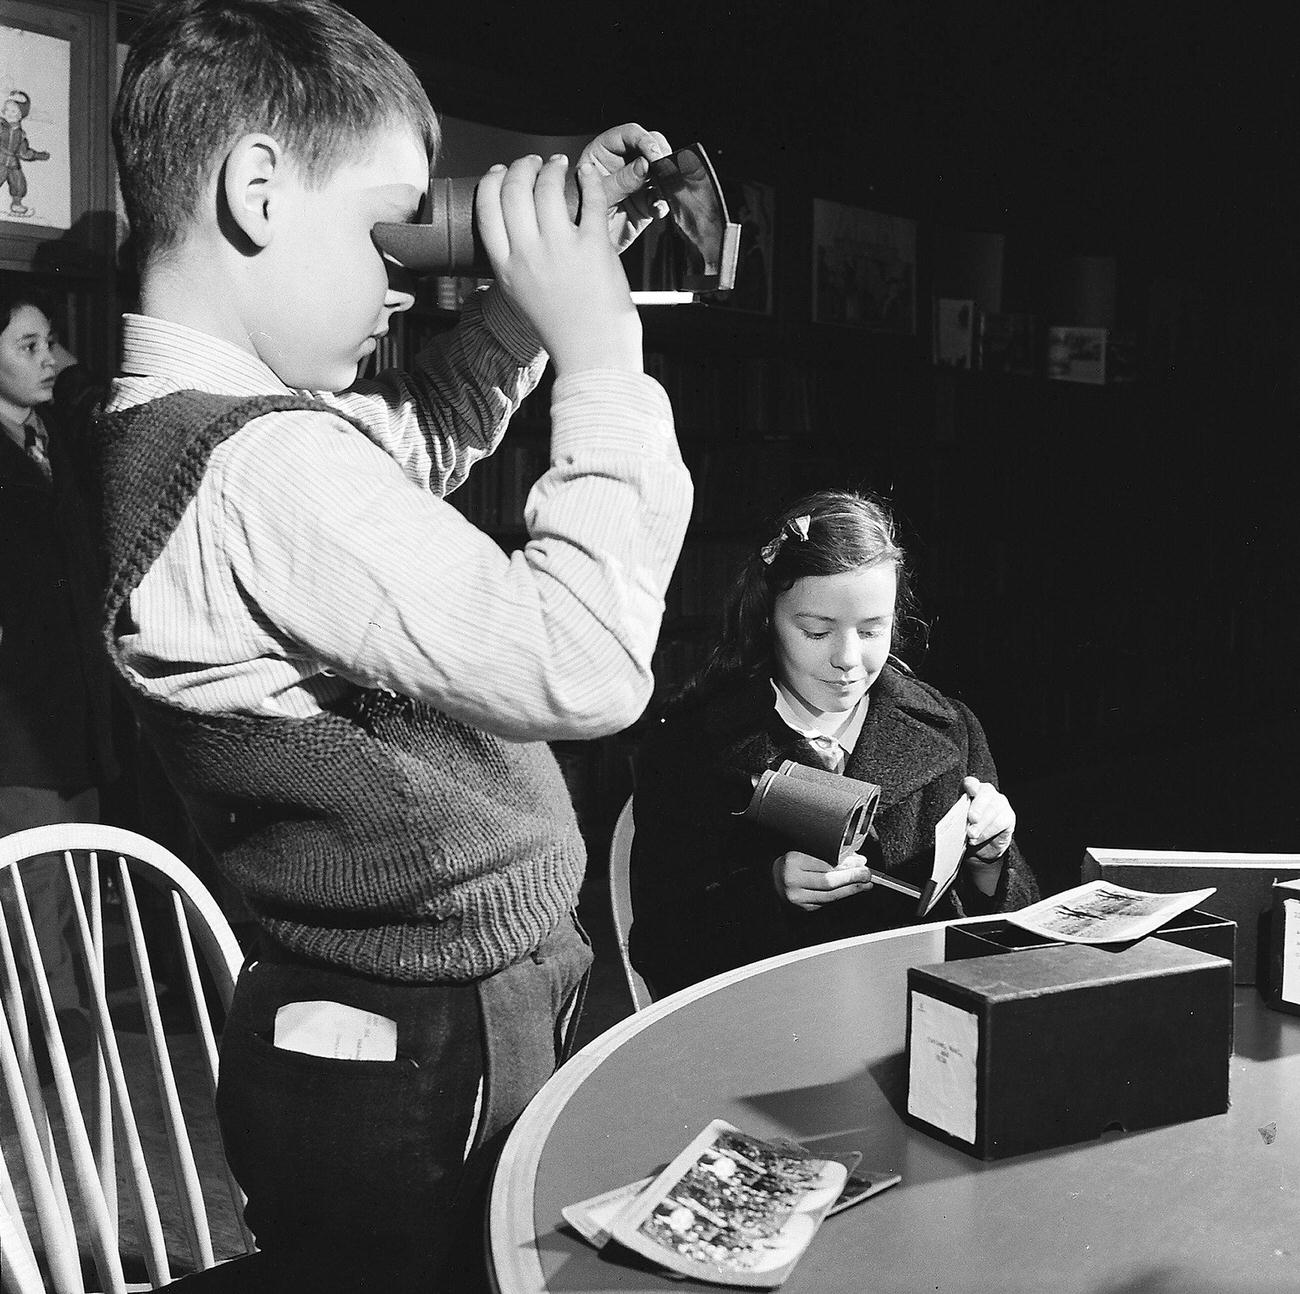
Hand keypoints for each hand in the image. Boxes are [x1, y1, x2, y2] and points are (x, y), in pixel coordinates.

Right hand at [476, 153, 640, 372]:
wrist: (593, 356)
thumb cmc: (564, 331)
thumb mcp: (524, 298)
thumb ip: (515, 266)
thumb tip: (516, 232)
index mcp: (507, 270)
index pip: (487, 210)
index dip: (493, 183)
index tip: (500, 172)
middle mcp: (529, 256)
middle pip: (514, 191)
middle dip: (522, 167)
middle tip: (533, 163)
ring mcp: (561, 249)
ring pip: (548, 188)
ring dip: (553, 169)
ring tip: (560, 166)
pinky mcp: (594, 247)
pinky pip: (590, 199)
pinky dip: (589, 180)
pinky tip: (588, 174)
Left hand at [578, 122, 672, 253]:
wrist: (579, 252)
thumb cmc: (578, 218)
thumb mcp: (598, 196)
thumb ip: (621, 180)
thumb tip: (644, 165)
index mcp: (604, 152)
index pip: (629, 135)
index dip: (644, 140)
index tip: (653, 154)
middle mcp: (622, 164)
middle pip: (649, 147)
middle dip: (660, 156)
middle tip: (663, 168)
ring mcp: (636, 184)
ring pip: (659, 171)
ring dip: (665, 179)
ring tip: (662, 189)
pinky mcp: (645, 203)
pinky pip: (660, 198)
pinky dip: (662, 203)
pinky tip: (657, 208)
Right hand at [773, 851, 873, 912]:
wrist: (769, 880)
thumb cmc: (788, 863)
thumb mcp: (804, 851)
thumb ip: (828, 855)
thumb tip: (857, 861)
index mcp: (792, 862)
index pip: (826, 866)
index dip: (847, 867)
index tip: (862, 865)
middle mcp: (792, 882)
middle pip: (829, 883)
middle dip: (852, 880)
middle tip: (867, 875)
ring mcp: (796, 898)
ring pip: (830, 896)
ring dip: (850, 890)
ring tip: (864, 884)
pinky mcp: (802, 908)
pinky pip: (826, 902)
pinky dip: (839, 896)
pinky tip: (849, 890)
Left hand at [961, 776, 1014, 860]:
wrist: (981, 845)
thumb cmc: (966, 828)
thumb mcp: (958, 821)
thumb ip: (957, 817)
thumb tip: (955, 822)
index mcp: (971, 789)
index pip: (971, 782)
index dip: (970, 785)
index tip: (970, 792)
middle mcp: (987, 792)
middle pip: (985, 792)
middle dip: (978, 806)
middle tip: (971, 819)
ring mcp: (1000, 803)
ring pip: (994, 808)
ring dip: (982, 823)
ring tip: (971, 835)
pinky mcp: (1009, 817)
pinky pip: (1000, 822)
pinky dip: (987, 832)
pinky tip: (978, 839)